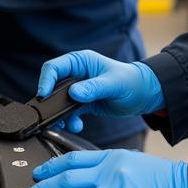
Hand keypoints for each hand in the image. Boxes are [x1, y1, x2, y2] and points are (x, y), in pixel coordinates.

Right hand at [37, 50, 163, 134]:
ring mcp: (79, 89)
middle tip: (50, 116)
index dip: (46, 80)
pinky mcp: (83, 103)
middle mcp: (77, 74)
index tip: (44, 94)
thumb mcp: (114, 83)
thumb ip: (94, 88)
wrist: (143, 95)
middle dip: (50, 102)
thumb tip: (74, 93)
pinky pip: (69, 112)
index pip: (55, 67)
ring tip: (66, 125)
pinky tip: (77, 126)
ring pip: (59, 102)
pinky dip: (70, 121)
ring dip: (60, 115)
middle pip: (53, 86)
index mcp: (82, 61)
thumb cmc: (131, 81)